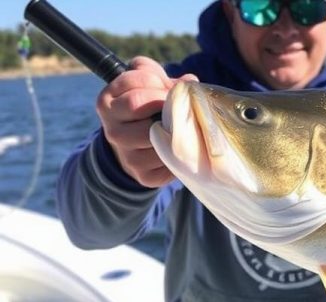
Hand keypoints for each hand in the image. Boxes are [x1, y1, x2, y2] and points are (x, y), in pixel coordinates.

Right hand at [96, 56, 196, 187]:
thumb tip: (189, 81)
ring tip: (181, 124)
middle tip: (178, 104)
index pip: (134, 81)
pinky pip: (169, 160)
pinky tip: (180, 145)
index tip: (166, 86)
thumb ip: (156, 74)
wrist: (133, 147)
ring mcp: (126, 155)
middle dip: (165, 99)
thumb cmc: (143, 107)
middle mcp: (111, 130)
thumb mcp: (142, 83)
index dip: (157, 80)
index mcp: (107, 103)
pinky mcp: (143, 175)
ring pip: (157, 134)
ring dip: (175, 126)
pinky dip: (180, 151)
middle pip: (139, 104)